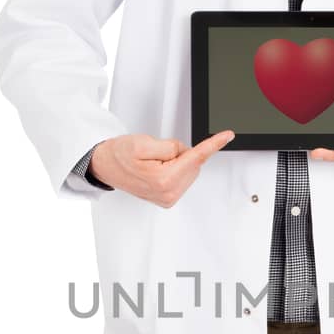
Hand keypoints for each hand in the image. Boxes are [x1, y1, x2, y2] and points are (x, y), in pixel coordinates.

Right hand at [90, 130, 234, 204]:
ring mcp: (168, 198)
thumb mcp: (143, 143)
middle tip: (156, 152)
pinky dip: (174, 168)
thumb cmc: (119, 155)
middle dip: (179, 153)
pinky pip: (183, 175)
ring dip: (176, 160)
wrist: (105, 166)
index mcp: (164, 181)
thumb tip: (185, 152)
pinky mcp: (168, 198)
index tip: (227, 136)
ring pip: (189, 169)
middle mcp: (168, 194)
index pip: (196, 158)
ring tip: (153, 161)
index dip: (213, 144)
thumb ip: (170, 146)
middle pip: (193, 163)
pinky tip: (157, 168)